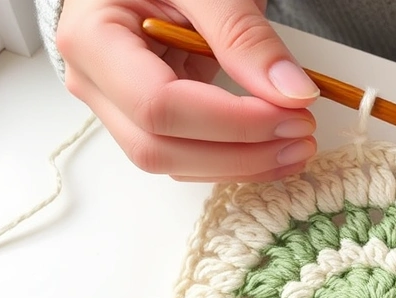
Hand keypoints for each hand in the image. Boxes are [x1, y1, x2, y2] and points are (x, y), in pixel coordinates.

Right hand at [54, 0, 319, 181]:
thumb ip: (243, 34)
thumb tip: (292, 93)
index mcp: (93, 39)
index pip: (158, 105)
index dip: (230, 121)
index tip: (291, 113)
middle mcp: (95, 82)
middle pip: (159, 147)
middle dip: (239, 154)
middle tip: (302, 136)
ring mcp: (116, 104)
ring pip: (173, 162)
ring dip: (241, 165)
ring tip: (297, 146)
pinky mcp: (146, 116)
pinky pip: (185, 152)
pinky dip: (233, 158)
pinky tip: (274, 148)